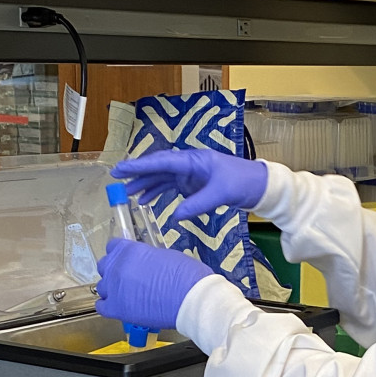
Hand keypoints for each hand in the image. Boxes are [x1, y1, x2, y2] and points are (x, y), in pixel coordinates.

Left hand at [95, 239, 211, 330]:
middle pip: (104, 266)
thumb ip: (147, 258)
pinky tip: (122, 305)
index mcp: (129, 250)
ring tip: (128, 293)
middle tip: (130, 276)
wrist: (190, 298)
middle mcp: (116, 268)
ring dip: (113, 288)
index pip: (113, 246)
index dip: (121, 253)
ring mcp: (114, 289)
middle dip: (115, 270)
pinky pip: (101, 306)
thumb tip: (144, 264)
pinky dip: (109, 305)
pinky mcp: (116, 309)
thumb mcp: (165, 255)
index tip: (129, 258)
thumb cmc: (186, 274)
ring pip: (102, 286)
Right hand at [111, 148, 267, 220]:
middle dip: (137, 174)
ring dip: (145, 185)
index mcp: (194, 160)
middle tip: (116, 180)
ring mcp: (191, 174)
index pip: (161, 162)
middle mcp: (189, 164)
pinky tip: (146, 201)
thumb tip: (175, 216)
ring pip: (162, 177)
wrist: (259, 186)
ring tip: (128, 195)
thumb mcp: (221, 193)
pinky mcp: (194, 184)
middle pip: (158, 167)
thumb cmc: (242, 182)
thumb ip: (197, 204)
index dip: (139, 166)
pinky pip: (170, 186)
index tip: (120, 169)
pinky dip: (158, 192)